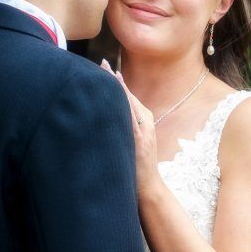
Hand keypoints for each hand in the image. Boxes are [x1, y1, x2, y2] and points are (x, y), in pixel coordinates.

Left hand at [100, 59, 160, 197]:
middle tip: (101, 62)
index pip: (128, 96)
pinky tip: (114, 97)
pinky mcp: (140, 141)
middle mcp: (146, 122)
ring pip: (130, 104)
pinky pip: (131, 120)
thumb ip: (123, 129)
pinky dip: (124, 106)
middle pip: (128, 96)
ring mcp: (144, 131)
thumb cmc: (137, 168)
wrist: (149, 189)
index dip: (116, 81)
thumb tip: (105, 116)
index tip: (104, 66)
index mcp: (144, 121)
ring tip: (105, 71)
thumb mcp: (130, 144)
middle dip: (114, 79)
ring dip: (117, 88)